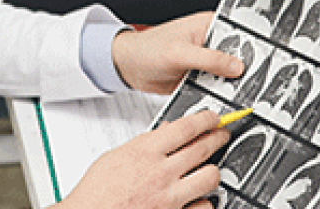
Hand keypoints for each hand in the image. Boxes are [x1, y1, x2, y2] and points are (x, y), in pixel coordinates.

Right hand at [57, 110, 228, 208]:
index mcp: (145, 152)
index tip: (213, 118)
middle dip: (218, 138)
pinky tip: (198, 197)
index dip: (205, 119)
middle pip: (203, 148)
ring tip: (210, 169)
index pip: (185, 127)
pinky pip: (204, 206)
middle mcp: (161, 173)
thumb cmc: (97, 192)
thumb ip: (143, 143)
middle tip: (222, 135)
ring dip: (213, 171)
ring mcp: (170, 197)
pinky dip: (204, 201)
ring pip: (210, 177)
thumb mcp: (115, 156)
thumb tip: (164, 132)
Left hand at [112, 11, 243, 93]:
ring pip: (229, 75)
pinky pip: (216, 87)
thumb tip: (236, 66)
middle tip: (253, 84)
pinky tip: (220, 98)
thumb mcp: (179, 53)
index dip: (253, 48)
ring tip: (236, 93)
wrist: (129, 67)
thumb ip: (209, 59)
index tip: (263, 63)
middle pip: (238, 57)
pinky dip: (218, 94)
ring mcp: (206, 61)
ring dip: (230, 85)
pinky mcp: (200, 77)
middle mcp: (211, 42)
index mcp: (209, 26)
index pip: (240, 34)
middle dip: (243, 71)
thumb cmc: (147, 49)